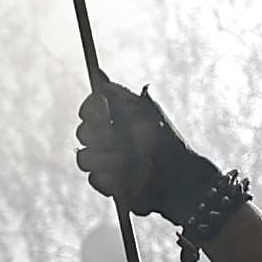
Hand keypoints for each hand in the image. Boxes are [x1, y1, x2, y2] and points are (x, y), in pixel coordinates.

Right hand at [73, 79, 227, 218]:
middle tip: (116, 140)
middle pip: (83, 133)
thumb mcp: (147, 114)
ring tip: (124, 161)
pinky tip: (123, 177)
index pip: (88, 110)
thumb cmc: (165, 142)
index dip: (91, 109)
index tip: (102, 108)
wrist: (178, 178)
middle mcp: (106, 139)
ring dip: (103, 158)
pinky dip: (108, 177)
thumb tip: (100, 78)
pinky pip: (94, 178)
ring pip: (84, 157)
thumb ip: (122, 97)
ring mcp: (104, 162)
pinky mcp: (107, 183)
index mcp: (115, 119)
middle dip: (98, 136)